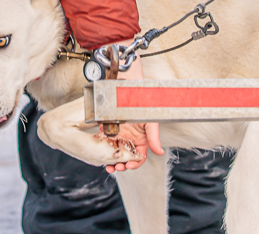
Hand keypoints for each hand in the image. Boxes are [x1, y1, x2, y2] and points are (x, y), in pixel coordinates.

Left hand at [104, 54, 163, 172]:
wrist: (129, 89)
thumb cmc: (143, 105)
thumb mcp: (150, 122)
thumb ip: (154, 137)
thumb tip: (160, 152)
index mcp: (141, 139)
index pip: (139, 156)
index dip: (134, 163)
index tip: (129, 166)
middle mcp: (129, 138)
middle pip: (125, 157)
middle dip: (120, 165)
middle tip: (115, 168)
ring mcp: (118, 134)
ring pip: (114, 152)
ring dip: (111, 160)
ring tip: (107, 165)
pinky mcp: (107, 128)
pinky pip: (104, 141)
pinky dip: (102, 149)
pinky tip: (99, 154)